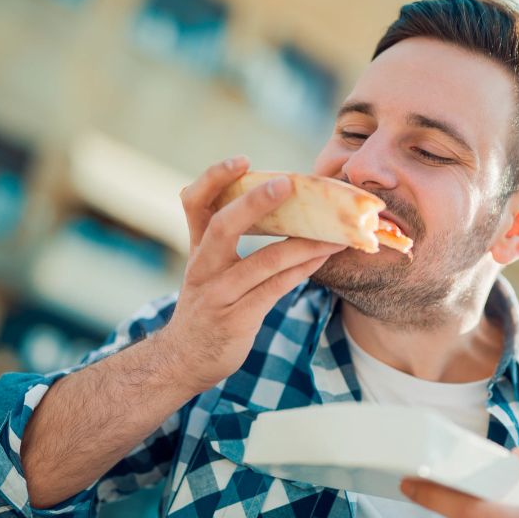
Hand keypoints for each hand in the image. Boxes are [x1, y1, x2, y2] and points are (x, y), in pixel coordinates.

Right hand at [157, 157, 344, 392]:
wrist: (184, 357)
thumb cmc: (207, 304)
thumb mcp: (206, 267)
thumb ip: (224, 238)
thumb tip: (274, 203)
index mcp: (197, 247)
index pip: (193, 202)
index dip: (213, 178)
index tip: (241, 160)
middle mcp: (203, 267)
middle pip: (223, 225)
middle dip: (254, 201)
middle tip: (287, 183)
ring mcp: (219, 294)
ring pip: (263, 261)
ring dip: (303, 242)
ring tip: (334, 231)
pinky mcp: (237, 318)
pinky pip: (276, 288)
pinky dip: (303, 269)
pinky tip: (323, 257)